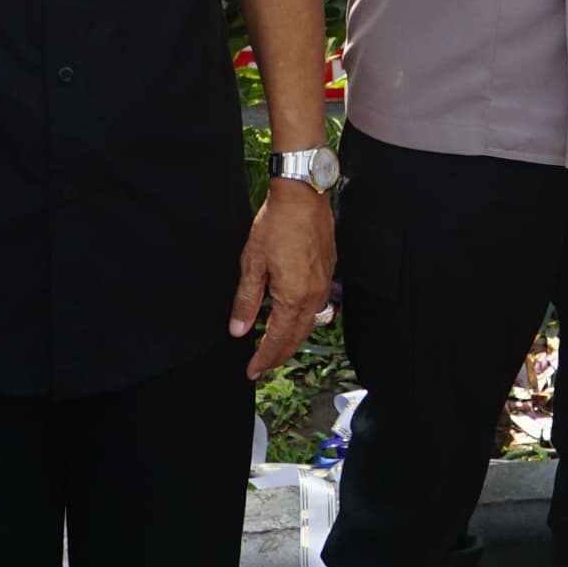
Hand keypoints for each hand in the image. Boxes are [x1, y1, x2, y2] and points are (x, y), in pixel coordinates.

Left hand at [227, 179, 333, 377]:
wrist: (303, 195)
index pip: (277, 338)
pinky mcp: (329, 270)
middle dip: (279, 355)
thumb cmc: (276, 224)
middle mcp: (314, 294)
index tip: (252, 371)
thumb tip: (238, 330)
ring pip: (310, 322)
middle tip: (262, 366)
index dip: (263, 358)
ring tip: (276, 347)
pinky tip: (293, 316)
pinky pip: (317, 304)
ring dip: (293, 338)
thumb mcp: (252, 262)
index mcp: (293, 296)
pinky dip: (303, 318)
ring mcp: (324, 282)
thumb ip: (246, 300)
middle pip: (297, 336)